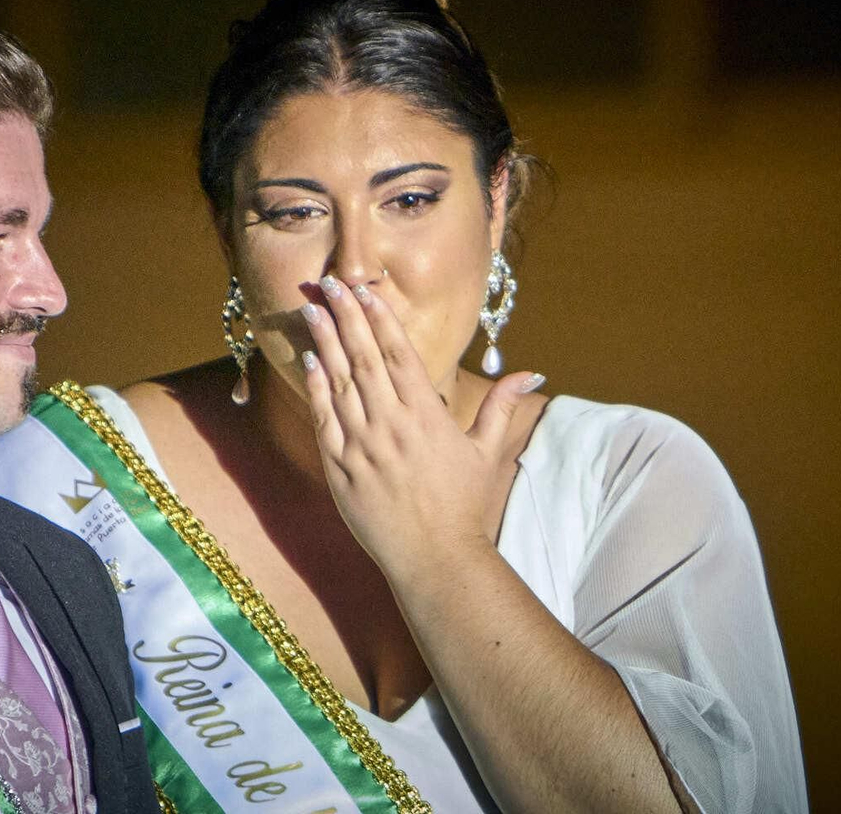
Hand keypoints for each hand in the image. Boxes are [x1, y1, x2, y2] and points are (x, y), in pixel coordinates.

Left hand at [300, 274, 542, 571]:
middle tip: (330, 282)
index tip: (366, 291)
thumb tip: (531, 372)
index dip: (381, 319)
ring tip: (312, 308)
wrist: (434, 558)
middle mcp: (393, 424)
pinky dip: (317, 388)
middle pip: (365, 357)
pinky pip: (324, 419)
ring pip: (339, 382)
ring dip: (324, 342)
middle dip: (347, 316)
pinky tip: (309, 360)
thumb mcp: (486, 452)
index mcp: (427, 416)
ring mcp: (363, 446)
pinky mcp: (341, 468)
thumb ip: (501, 406)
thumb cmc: (463, 506)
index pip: (400, 354)